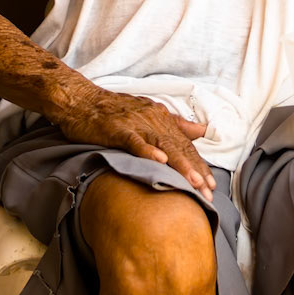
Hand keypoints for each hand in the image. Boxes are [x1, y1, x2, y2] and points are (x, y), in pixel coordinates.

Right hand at [43, 80, 214, 198]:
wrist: (82, 101)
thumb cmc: (113, 111)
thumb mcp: (149, 113)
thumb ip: (177, 124)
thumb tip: (202, 131)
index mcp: (161, 118)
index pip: (185, 145)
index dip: (200, 165)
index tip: (211, 186)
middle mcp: (153, 119)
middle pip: (179, 148)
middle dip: (196, 171)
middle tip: (208, 193)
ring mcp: (136, 123)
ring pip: (163, 145)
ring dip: (180, 164)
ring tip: (193, 182)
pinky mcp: (118, 129)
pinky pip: (135, 141)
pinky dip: (148, 150)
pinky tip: (160, 161)